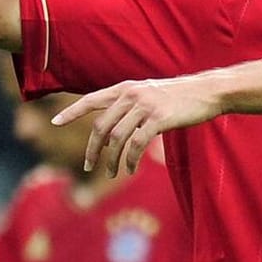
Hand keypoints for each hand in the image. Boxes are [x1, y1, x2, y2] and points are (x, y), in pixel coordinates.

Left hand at [52, 76, 224, 176]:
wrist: (207, 92)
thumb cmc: (180, 96)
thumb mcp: (150, 94)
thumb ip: (130, 107)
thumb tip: (113, 131)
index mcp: (126, 88)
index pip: (91, 100)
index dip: (71, 111)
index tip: (54, 122)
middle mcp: (131, 95)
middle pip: (101, 126)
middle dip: (92, 149)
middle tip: (88, 166)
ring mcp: (145, 106)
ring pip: (117, 138)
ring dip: (112, 160)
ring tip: (112, 174)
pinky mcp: (159, 119)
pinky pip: (137, 144)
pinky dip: (130, 160)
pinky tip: (129, 169)